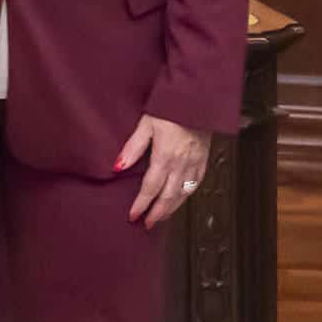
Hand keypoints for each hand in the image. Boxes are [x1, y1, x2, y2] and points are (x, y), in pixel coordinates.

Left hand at [116, 115, 210, 230]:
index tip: (133, 216)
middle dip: (157, 213)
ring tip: (161, 217)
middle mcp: (182, 163)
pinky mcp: (204, 158)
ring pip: (184, 193)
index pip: (151, 188)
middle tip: (147, 224)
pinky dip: (187, 194)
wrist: (198, 97)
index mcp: (165, 156)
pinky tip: (181, 198)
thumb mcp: (146, 124)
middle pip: (168, 196)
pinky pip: (196, 182)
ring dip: (172, 208)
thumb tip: (118, 166)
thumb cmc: (170, 106)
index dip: (141, 204)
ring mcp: (195, 162)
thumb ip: (133, 147)